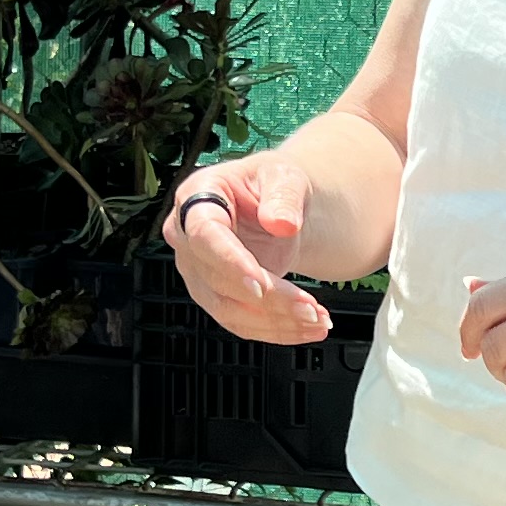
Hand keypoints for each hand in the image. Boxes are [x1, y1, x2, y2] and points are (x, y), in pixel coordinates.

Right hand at [163, 152, 329, 343]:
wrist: (279, 208)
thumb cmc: (273, 185)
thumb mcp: (285, 176)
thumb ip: (283, 196)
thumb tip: (281, 223)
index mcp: (196, 198)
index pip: (205, 235)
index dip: (230, 262)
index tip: (260, 284)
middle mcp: (188, 239)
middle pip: (219, 279)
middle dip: (268, 298)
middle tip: (310, 306)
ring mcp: (199, 272)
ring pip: (229, 310)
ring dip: (275, 321)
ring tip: (317, 319)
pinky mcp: (216, 297)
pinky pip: (241, 323)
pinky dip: (277, 330)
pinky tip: (307, 328)